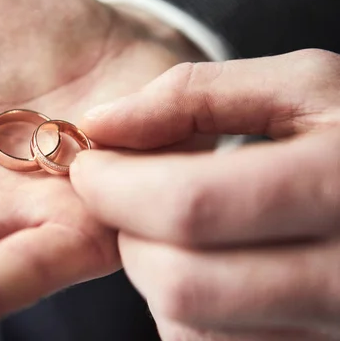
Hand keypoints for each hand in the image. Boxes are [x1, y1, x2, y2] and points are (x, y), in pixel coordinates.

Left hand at [71, 49, 339, 339]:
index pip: (189, 207)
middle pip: (180, 281)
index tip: (89, 166)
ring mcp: (331, 328)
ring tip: (177, 226)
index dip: (115, 187)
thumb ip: (196, 93)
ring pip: (187, 325)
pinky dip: (182, 309)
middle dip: (128, 234)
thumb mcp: (302, 88)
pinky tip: (207, 263)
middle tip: (130, 196)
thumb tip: (100, 124)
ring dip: (154, 272)